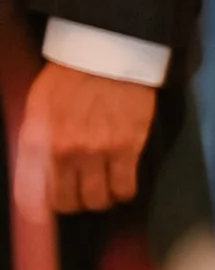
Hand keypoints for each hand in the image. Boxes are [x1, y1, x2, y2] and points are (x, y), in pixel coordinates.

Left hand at [15, 64, 155, 216]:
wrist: (106, 55)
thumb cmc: (69, 78)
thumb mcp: (37, 107)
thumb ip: (34, 142)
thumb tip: (36, 176)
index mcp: (38, 140)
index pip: (32, 194)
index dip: (39, 211)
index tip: (45, 215)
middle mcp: (64, 151)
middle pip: (69, 202)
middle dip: (75, 202)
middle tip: (81, 193)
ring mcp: (97, 152)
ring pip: (98, 200)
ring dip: (100, 199)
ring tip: (103, 187)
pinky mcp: (127, 149)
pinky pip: (125, 189)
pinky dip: (124, 191)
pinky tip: (122, 181)